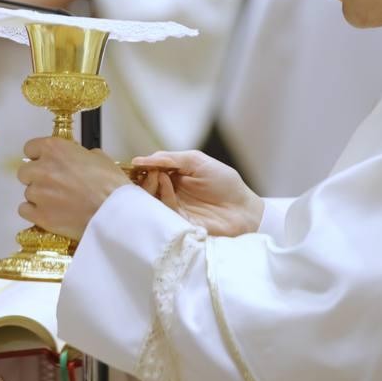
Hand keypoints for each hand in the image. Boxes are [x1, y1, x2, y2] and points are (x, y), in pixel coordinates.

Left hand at [17, 136, 129, 240]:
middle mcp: (42, 169)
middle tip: (53, 185)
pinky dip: (34, 212)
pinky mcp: (40, 215)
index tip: (44, 162)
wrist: (116, 215)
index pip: (30, 148)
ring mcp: (39, 193)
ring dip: (39, 196)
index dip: (38, 156)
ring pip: (27, 192)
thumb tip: (75, 159)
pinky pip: (25, 210)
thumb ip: (79, 155)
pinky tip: (49, 213)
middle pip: (25, 172)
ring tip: (58, 202)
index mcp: (55, 149)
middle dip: (36, 177)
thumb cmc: (112, 186)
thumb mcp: (99, 158)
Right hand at [132, 151, 263, 236]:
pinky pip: (164, 208)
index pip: (151, 172)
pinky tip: (165, 182)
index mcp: (174, 177)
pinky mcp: (179, 221)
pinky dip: (162, 194)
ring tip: (155, 174)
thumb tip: (140, 160)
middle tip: (145, 169)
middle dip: (143, 177)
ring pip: (151, 199)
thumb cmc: (225, 182)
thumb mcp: (197, 161)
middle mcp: (171, 193)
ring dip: (150, 185)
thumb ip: (171, 159)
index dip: (142, 167)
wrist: (244, 208)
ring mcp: (174, 207)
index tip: (137, 162)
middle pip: (147, 187)